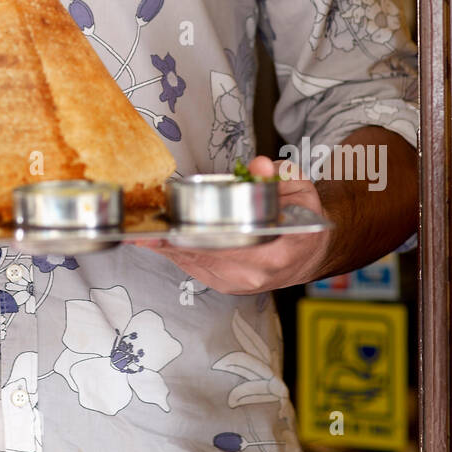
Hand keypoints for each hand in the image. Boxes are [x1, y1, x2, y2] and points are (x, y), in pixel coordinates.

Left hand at [130, 154, 331, 294]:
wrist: (308, 254)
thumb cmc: (301, 220)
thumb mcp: (298, 189)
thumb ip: (278, 176)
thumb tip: (260, 165)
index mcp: (277, 253)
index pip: (231, 248)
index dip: (197, 240)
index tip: (170, 231)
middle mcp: (255, 274)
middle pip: (204, 258)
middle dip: (173, 243)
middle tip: (144, 228)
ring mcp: (239, 284)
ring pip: (195, 266)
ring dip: (169, 250)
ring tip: (143, 233)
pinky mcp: (227, 286)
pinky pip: (195, 270)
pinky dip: (176, 255)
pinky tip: (159, 241)